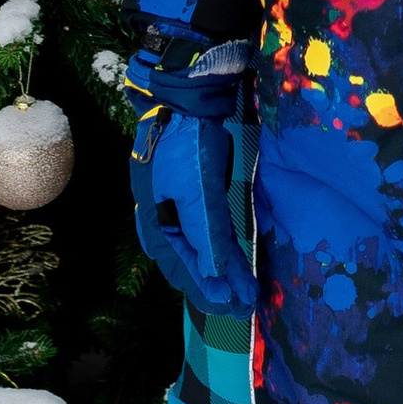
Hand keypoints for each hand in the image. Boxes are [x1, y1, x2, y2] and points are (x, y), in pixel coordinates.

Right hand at [131, 107, 256, 316]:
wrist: (187, 96)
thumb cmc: (187, 145)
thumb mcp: (198, 192)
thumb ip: (206, 235)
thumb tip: (214, 277)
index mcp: (155, 223)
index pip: (182, 269)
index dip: (209, 290)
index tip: (234, 306)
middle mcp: (163, 220)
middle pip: (191, 263)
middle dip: (217, 287)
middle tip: (245, 307)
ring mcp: (177, 206)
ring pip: (202, 249)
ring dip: (224, 271)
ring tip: (247, 290)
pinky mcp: (195, 193)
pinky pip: (208, 231)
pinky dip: (223, 249)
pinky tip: (235, 260)